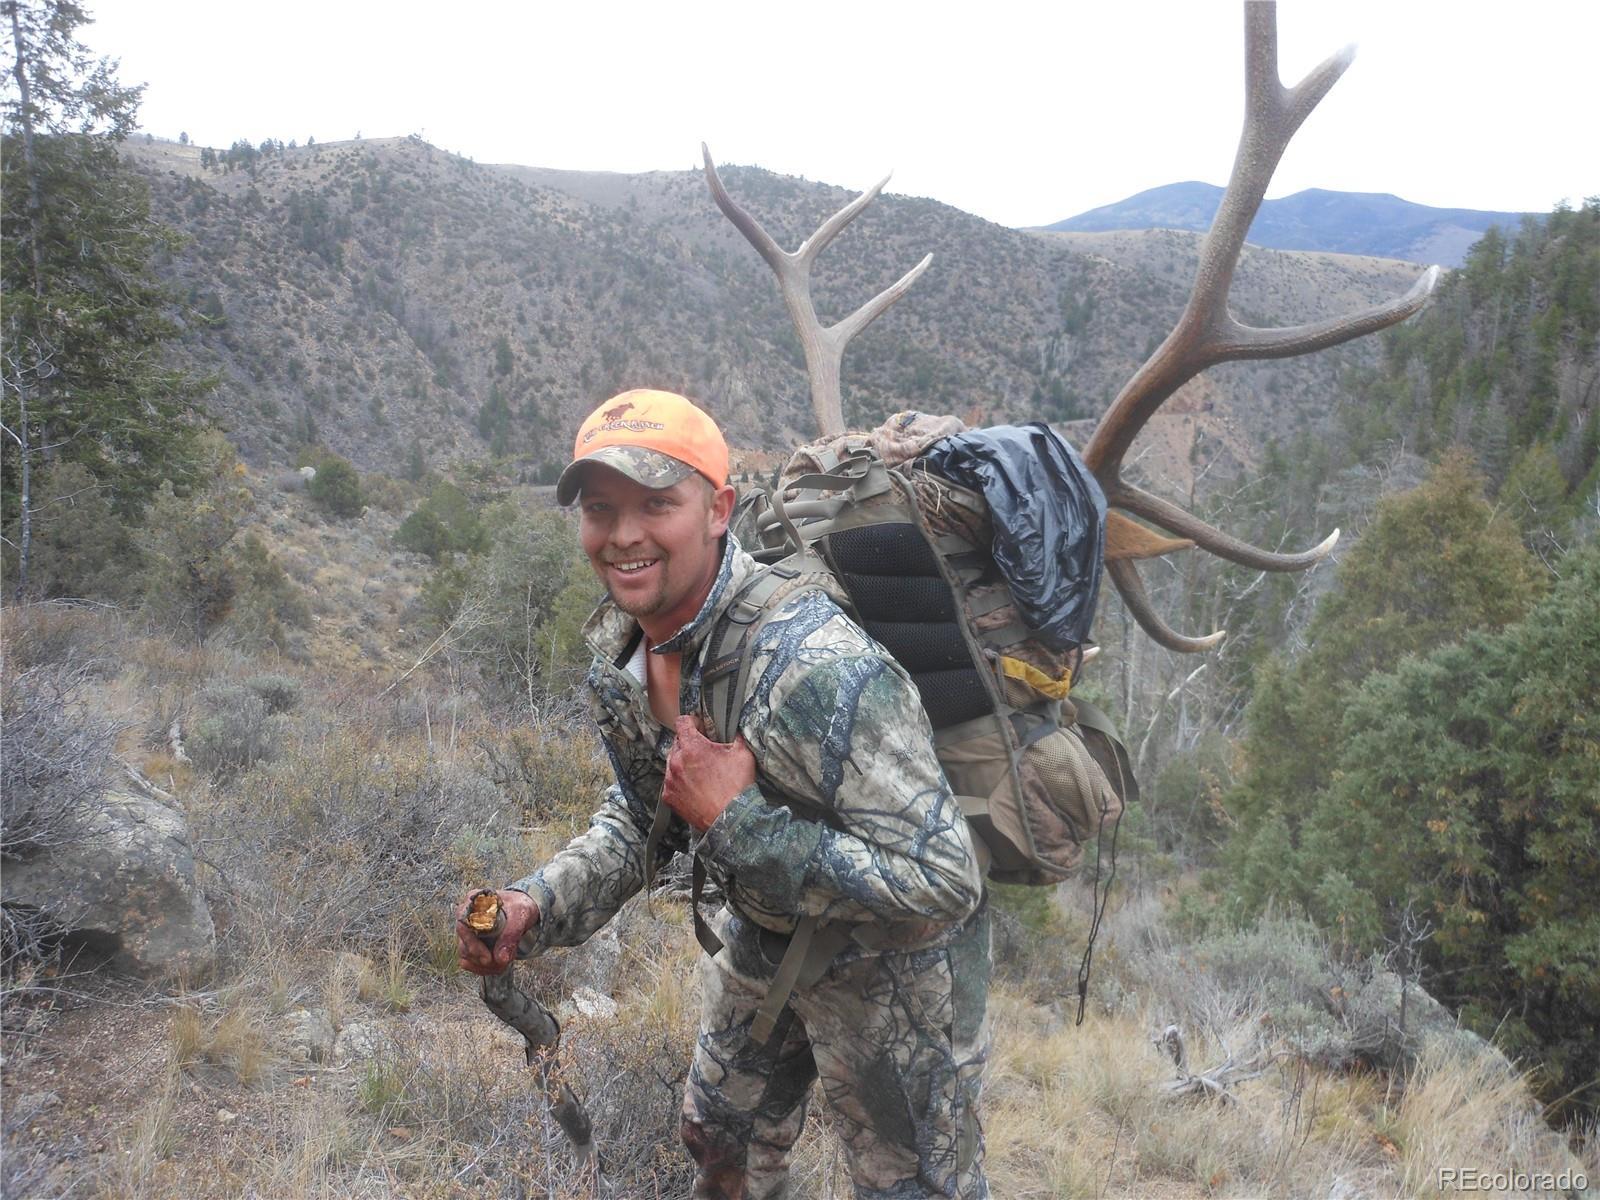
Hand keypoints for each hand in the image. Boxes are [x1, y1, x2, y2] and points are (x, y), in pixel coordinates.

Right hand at [455, 888, 538, 976]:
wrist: (522, 911)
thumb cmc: (519, 906)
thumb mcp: (520, 915)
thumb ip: (511, 935)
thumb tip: (501, 959)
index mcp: (474, 902)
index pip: (462, 924)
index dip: (472, 944)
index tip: (487, 958)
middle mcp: (466, 917)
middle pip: (464, 945)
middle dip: (483, 958)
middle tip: (502, 962)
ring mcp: (467, 932)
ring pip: (467, 956)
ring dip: (486, 965)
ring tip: (505, 960)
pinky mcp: (471, 945)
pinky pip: (470, 963)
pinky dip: (485, 968)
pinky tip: (499, 964)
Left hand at [662, 715, 755, 832]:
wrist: (731, 819)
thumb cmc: (737, 786)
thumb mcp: (743, 753)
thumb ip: (735, 736)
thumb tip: (733, 729)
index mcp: (692, 747)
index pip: (682, 722)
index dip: (692, 721)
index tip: (699, 727)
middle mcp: (676, 761)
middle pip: (677, 742)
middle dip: (689, 743)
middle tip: (704, 752)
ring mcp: (670, 780)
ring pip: (672, 762)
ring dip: (683, 762)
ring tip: (700, 771)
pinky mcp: (669, 797)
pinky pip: (671, 782)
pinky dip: (680, 781)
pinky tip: (695, 786)